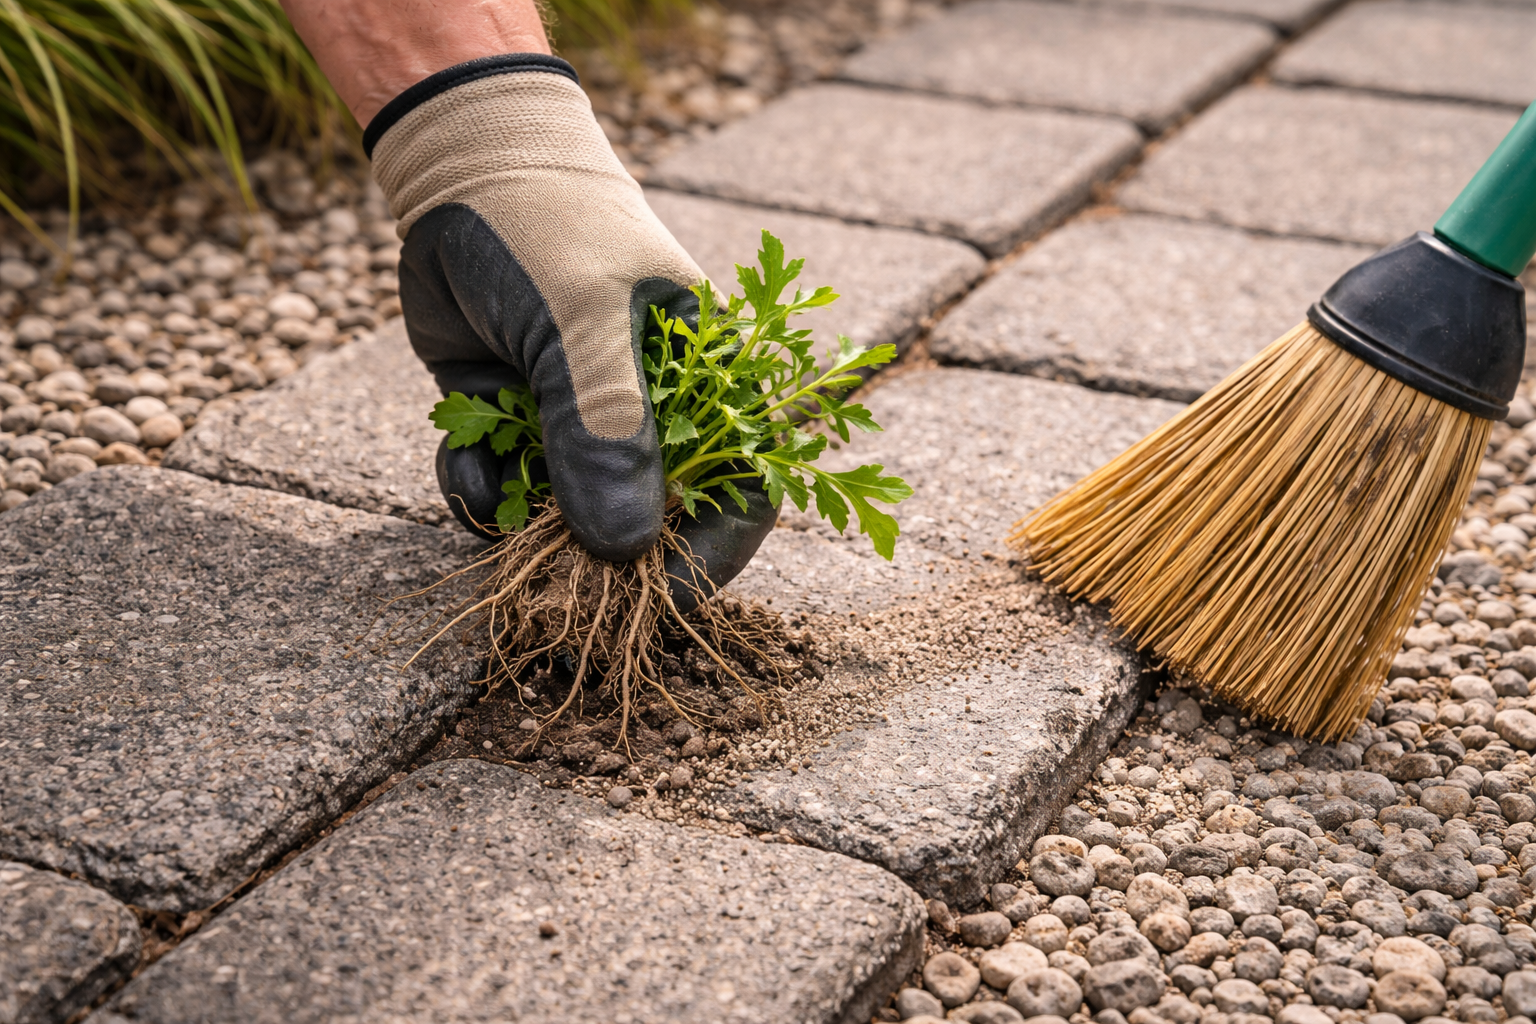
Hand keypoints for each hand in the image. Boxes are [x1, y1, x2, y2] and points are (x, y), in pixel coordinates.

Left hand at [369, 54, 698, 561]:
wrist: (458, 171)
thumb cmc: (552, 231)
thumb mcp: (584, 324)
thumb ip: (606, 432)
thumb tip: (625, 551)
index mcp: (710, 384)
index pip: (741, 489)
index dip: (710, 553)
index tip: (661, 601)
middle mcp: (650, 413)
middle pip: (648, 519)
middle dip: (597, 554)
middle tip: (552, 582)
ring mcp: (578, 421)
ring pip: (565, 516)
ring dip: (523, 523)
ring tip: (489, 487)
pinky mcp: (516, 423)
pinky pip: (505, 491)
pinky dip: (478, 491)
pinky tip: (460, 458)